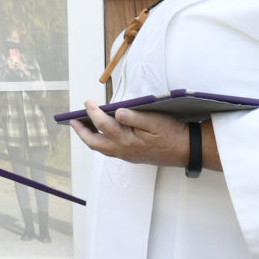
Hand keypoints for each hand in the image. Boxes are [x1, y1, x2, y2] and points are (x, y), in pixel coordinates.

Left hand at [67, 101, 209, 170]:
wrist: (186, 150)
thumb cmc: (172, 134)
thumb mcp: (155, 120)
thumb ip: (134, 117)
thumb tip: (117, 112)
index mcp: (127, 141)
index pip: (103, 125)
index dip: (93, 112)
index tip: (87, 102)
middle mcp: (123, 151)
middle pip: (94, 143)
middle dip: (81, 131)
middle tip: (72, 120)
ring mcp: (127, 155)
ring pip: (101, 148)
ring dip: (90, 137)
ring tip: (82, 125)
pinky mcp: (132, 156)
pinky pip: (110, 149)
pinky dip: (101, 140)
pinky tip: (102, 132)